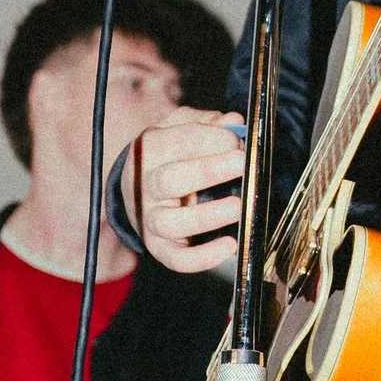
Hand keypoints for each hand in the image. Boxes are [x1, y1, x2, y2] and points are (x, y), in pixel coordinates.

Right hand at [131, 103, 246, 276]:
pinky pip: (177, 259)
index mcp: (151, 150)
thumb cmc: (171, 156)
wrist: (139, 190)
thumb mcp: (181, 128)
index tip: (236, 141)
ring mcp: (151, 219)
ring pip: (170, 223)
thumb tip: (234, 122)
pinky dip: (203, 257)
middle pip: (169, 180)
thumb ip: (207, 122)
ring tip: (237, 207)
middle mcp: (146, 186)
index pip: (177, 142)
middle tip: (241, 164)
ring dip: (206, 216)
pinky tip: (229, 246)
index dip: (210, 140)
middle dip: (208, 171)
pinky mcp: (160, 248)